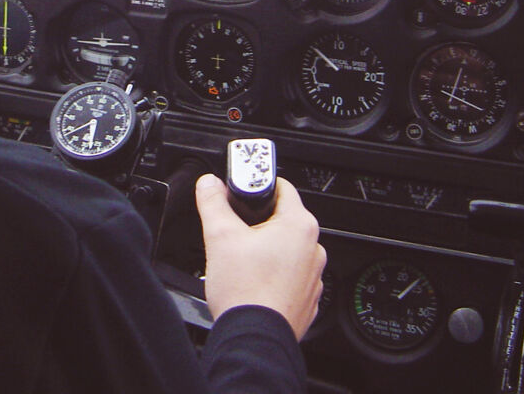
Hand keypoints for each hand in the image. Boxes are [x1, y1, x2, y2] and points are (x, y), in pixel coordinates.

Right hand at [195, 174, 325, 340]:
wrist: (254, 339)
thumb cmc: (245, 291)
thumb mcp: (220, 235)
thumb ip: (212, 201)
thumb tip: (209, 184)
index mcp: (299, 225)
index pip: (282, 187)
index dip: (258, 188)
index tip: (243, 194)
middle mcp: (314, 249)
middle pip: (283, 220)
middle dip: (258, 223)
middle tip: (236, 234)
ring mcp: (313, 276)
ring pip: (287, 249)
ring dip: (267, 250)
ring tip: (243, 263)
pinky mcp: (307, 297)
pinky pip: (290, 276)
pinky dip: (274, 275)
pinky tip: (254, 283)